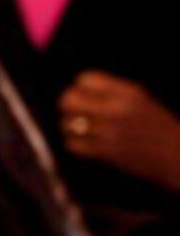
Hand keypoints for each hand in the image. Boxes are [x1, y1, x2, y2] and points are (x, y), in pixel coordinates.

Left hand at [60, 72, 179, 191]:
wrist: (177, 156)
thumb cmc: (160, 128)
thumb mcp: (142, 100)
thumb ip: (112, 91)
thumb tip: (78, 87)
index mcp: (128, 92)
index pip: (85, 79)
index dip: (80, 87)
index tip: (85, 96)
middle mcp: (116, 109)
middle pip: (69, 99)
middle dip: (68, 105)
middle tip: (74, 112)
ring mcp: (109, 131)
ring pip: (67, 123)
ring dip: (69, 126)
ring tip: (79, 129)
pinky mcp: (106, 152)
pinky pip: (72, 144)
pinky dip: (74, 144)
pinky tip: (84, 144)